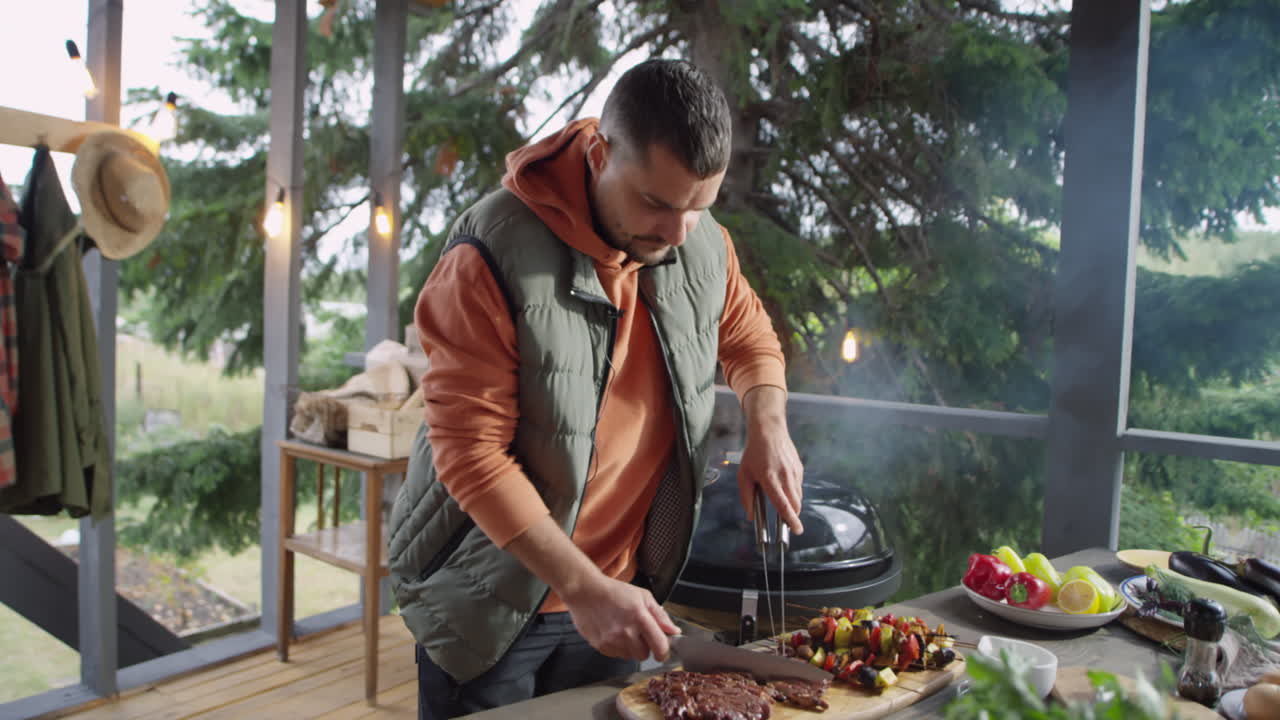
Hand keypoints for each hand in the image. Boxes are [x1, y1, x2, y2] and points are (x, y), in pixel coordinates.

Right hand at [562, 575, 681, 661]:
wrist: (586, 592)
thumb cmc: (614, 591)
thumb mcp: (643, 596)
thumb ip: (660, 616)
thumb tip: (673, 631)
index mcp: (640, 617)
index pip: (660, 647)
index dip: (664, 651)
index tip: (663, 650)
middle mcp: (626, 632)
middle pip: (644, 655)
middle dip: (645, 647)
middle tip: (638, 633)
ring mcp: (612, 641)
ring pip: (630, 656)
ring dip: (630, 648)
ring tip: (623, 630)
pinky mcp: (601, 646)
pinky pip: (616, 655)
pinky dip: (618, 647)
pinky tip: (613, 632)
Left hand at [738, 387, 804, 535]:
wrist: (769, 430)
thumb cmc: (754, 453)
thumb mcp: (744, 475)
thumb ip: (747, 497)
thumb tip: (750, 516)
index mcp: (770, 479)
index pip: (783, 505)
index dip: (790, 520)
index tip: (796, 530)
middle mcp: (785, 476)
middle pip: (795, 504)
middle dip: (793, 516)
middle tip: (788, 522)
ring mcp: (794, 472)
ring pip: (798, 497)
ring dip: (793, 504)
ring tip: (783, 500)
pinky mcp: (799, 468)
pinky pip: (798, 486)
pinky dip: (793, 492)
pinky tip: (784, 486)